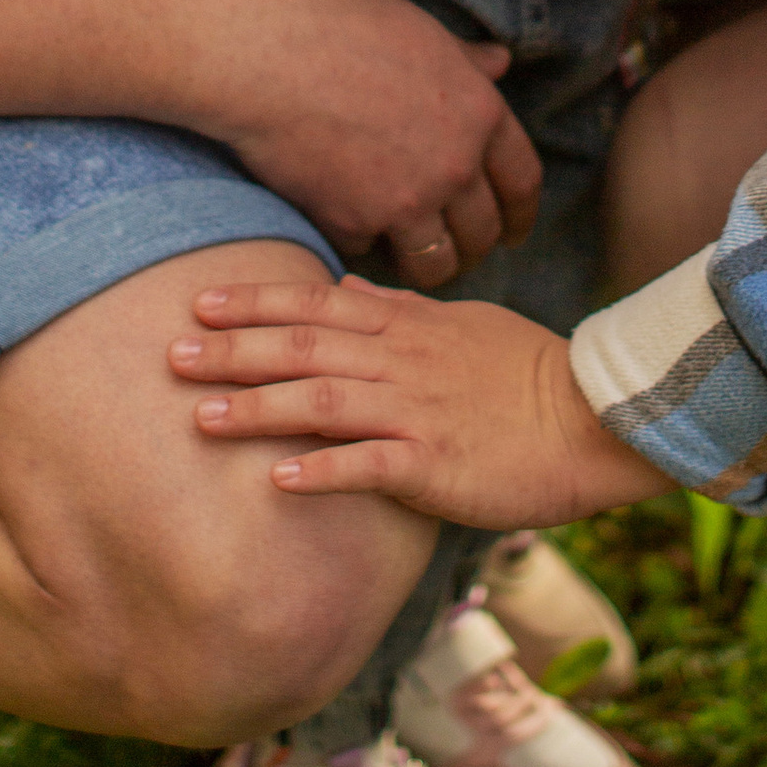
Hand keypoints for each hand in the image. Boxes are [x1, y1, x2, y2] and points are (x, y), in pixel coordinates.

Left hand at [167, 276, 673, 526]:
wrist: (596, 416)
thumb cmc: (529, 372)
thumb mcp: (464, 323)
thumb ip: (401, 307)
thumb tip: (349, 286)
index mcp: (408, 326)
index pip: (316, 305)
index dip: (255, 303)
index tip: (200, 301)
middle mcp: (402, 361)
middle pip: (303, 349)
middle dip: (234, 351)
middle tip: (171, 354)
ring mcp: (418, 411)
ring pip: (321, 403)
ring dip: (257, 409)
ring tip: (199, 417)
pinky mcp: (436, 463)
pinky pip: (368, 465)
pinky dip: (321, 470)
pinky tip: (275, 480)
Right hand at [200, 0, 542, 286]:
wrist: (267, 56)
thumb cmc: (341, 27)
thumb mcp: (419, 32)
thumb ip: (464, 61)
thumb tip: (500, 62)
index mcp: (479, 114)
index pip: (521, 181)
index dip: (521, 213)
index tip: (514, 232)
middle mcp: (453, 166)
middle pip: (483, 232)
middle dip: (475, 247)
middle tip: (460, 251)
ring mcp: (406, 202)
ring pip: (434, 262)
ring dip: (427, 265)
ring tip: (411, 260)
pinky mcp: (354, 225)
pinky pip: (369, 250)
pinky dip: (360, 242)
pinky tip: (347, 224)